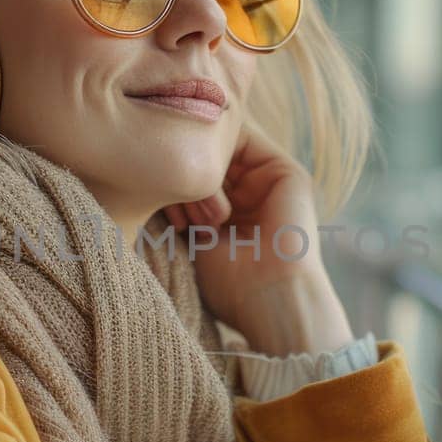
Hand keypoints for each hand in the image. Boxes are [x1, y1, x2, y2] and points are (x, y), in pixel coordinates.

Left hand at [162, 125, 353, 354]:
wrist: (272, 301)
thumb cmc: (231, 286)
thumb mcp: (198, 241)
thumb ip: (185, 207)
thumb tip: (161, 177)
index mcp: (235, 215)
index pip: (198, 176)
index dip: (174, 176)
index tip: (154, 193)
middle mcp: (254, 196)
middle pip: (208, 158)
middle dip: (184, 169)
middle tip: (169, 198)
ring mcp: (271, 182)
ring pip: (222, 148)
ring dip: (199, 164)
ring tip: (188, 200)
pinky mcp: (287, 173)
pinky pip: (244, 140)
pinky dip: (218, 151)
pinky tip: (204, 180)